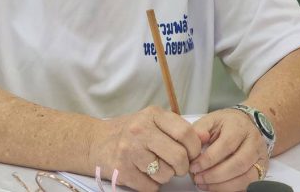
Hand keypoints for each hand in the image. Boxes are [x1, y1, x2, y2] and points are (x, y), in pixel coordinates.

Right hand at [88, 105, 203, 191]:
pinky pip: (151, 186)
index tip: (192, 153)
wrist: (95, 142)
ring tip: (156, 167)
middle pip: (178, 157)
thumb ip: (175, 128)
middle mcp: (140, 130)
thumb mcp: (151, 120)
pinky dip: (151, 184)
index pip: (185, 133)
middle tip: (178, 166)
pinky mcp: (123, 170)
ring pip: (165, 174)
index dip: (194, 148)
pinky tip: (144, 173)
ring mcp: (130, 151)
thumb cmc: (129, 132)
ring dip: (165, 176)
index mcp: (152, 115)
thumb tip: (204, 139)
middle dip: (182, 167)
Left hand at [189, 109, 268, 190]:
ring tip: (205, 185)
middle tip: (198, 178)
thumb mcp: (210, 120)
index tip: (194, 167)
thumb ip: (200, 129)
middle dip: (215, 175)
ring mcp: (259, 156)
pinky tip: (217, 187)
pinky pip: (249, 184)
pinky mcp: (262, 169)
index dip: (209, 159)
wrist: (245, 124)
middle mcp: (253, 142)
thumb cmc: (226, 124)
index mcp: (239, 127)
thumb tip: (196, 138)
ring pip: (246, 177)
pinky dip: (232, 189)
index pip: (226, 145)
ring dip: (223, 185)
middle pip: (238, 164)